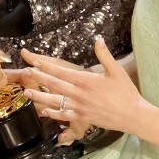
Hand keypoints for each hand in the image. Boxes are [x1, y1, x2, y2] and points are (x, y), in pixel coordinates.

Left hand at [23, 37, 142, 135]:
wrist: (132, 115)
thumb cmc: (126, 92)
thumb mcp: (116, 71)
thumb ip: (104, 55)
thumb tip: (98, 39)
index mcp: (86, 81)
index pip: (62, 72)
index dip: (47, 66)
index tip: (35, 61)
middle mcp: (79, 94)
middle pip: (54, 85)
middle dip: (39, 78)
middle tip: (26, 72)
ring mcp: (79, 108)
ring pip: (55, 101)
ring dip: (40, 97)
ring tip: (27, 93)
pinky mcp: (82, 119)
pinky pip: (64, 116)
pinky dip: (53, 113)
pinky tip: (44, 111)